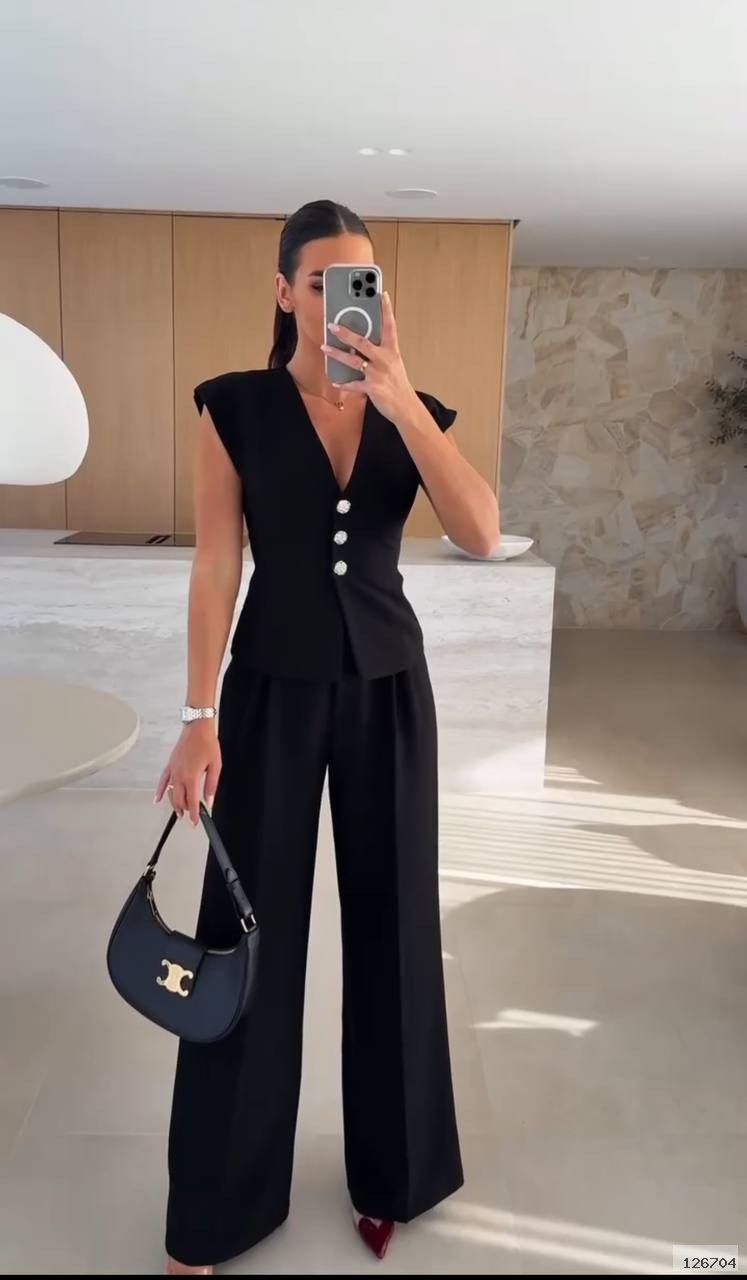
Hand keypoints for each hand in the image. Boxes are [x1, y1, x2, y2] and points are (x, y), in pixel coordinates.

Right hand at [153, 721, 220, 826]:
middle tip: (190, 817)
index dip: (193, 814)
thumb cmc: (207, 743)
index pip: (191, 802)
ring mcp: (173, 770)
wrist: (197, 727)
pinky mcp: (170, 764)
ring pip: (170, 793)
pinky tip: (157, 800)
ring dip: (174, 804)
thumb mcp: (216, 765)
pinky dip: (160, 792)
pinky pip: (163, 781)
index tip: (195, 822)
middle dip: (184, 811)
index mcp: (191, 777)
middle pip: (179, 800)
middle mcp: (179, 776)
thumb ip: (211, 785)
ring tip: (179, 812)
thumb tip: (209, 800)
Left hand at [321, 291, 418, 425]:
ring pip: (353, 361)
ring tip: (324, 347)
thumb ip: (380, 352)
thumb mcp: (393, 363)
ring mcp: (378, 374)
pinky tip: (335, 380)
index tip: (382, 294)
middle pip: (363, 342)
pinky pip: (353, 384)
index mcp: (392, 351)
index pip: (390, 326)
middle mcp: (385, 359)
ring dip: (337, 354)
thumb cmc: (397, 383)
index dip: (386, 309)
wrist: (405, 406)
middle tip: (332, 325)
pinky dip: (344, 382)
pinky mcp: (372, 388)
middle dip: (346, 333)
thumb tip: (360, 343)